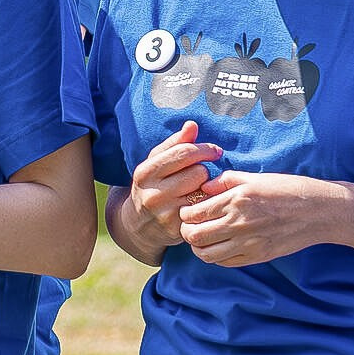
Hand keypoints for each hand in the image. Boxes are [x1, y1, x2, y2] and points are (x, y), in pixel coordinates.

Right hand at [119, 123, 223, 255]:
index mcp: (145, 172)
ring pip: (203, 192)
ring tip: (198, 189)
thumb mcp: (155, 163)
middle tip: (199, 175)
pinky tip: (200, 204)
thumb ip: (174, 143)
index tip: (215, 151)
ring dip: (205, 188)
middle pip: (198, 173)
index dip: (204, 149)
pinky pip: (204, 210)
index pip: (183, 153)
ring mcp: (165, 213)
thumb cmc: (151, 186)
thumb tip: (192, 125)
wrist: (138, 225)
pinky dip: (206, 205)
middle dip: (202, 171)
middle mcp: (153, 193)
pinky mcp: (178, 229)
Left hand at [178, 169, 342, 266]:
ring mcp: (248, 243)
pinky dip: (217, 256)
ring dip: (199, 247)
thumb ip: (225, 181)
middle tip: (192, 226)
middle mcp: (239, 223)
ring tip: (204, 237)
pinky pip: (225, 262)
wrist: (319, 212)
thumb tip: (203, 188)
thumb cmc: (287, 189)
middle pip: (194, 236)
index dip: (185, 213)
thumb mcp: (255, 178)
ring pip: (206, 254)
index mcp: (236, 200)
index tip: (189, 210)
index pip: (193, 213)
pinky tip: (221, 245)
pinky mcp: (257, 257)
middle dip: (187, 231)